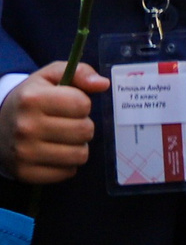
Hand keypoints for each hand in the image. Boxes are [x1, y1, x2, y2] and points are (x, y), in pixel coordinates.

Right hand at [0, 61, 106, 182]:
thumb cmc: (31, 99)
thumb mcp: (50, 77)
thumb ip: (80, 72)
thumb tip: (103, 84)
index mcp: (31, 100)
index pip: (82, 105)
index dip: (81, 104)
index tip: (68, 104)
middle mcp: (25, 127)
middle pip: (85, 131)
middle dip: (82, 125)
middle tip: (66, 123)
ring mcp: (23, 153)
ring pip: (80, 154)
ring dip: (77, 146)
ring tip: (61, 138)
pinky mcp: (25, 173)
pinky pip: (68, 172)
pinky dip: (66, 164)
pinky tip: (52, 153)